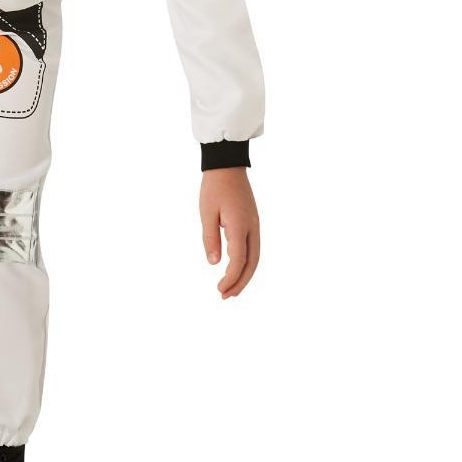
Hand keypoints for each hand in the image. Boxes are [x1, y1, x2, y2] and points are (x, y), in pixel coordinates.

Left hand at [199, 167, 259, 299]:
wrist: (228, 164)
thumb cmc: (214, 187)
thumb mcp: (206, 212)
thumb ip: (210, 238)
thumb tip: (214, 263)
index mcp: (240, 225)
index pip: (239, 260)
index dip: (230, 278)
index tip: (219, 290)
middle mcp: (252, 227)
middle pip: (252, 263)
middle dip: (240, 282)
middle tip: (226, 296)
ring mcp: (255, 225)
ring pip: (255, 257)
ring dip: (245, 275)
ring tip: (232, 289)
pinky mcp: (253, 222)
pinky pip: (254, 248)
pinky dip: (247, 263)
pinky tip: (237, 269)